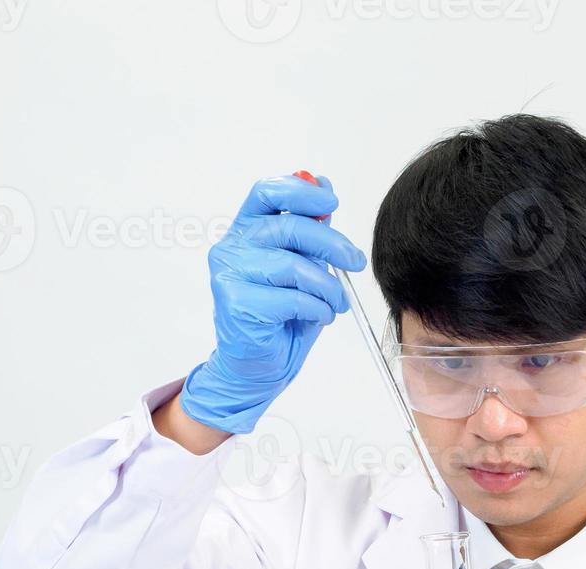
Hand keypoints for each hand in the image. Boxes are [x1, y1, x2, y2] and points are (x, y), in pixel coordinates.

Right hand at [179, 174, 366, 433]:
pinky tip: (321, 316)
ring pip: (292, 266)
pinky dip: (317, 308)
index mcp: (245, 230)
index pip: (266, 193)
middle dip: (332, 245)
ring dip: (327, 287)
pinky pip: (292, 298)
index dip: (300, 192)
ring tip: (337, 303)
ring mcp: (230, 275)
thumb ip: (309, 229)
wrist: (258, 366)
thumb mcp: (302, 267)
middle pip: (288, 229)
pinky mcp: (237, 304)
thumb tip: (323, 184)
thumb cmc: (281, 316)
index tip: (332, 202)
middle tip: (356, 263)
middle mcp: (231, 247)